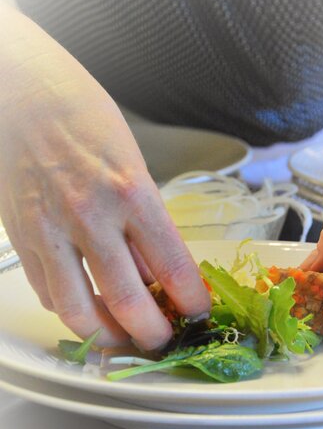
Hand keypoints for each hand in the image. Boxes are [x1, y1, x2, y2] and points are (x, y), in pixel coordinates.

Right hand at [0, 5, 209, 347]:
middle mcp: (92, 216)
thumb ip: (144, 220)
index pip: (173, 266)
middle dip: (153, 334)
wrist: (19, 90)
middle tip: (162, 338)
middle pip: (128, 303)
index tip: (197, 311)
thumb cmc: (80, 113)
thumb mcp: (133, 162)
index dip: (191, 301)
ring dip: (107, 336)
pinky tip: (85, 306)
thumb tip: (157, 269)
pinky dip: (69, 309)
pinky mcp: (22, 237)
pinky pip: (47, 292)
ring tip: (123, 337)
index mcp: (131, 192)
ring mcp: (51, 230)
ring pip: (79, 312)